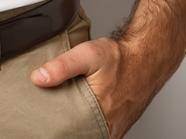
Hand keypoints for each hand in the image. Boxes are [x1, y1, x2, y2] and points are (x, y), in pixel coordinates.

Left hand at [32, 34, 158, 138]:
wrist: (146, 59)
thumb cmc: (121, 59)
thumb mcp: (88, 54)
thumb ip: (62, 66)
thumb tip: (39, 78)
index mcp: (99, 115)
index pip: (70, 134)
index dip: (57, 130)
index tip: (45, 124)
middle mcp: (108, 128)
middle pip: (78, 136)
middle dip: (64, 129)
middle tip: (51, 119)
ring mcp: (114, 130)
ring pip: (88, 136)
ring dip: (77, 130)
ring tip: (65, 117)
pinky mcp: (116, 128)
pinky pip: (98, 134)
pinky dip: (87, 128)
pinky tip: (81, 117)